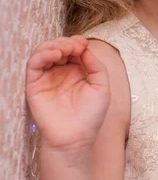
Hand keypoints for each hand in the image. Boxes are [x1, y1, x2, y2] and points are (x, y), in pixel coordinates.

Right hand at [26, 36, 110, 150]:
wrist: (75, 137)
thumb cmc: (90, 116)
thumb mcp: (101, 86)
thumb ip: (95, 65)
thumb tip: (84, 47)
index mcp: (76, 71)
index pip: (73, 49)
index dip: (77, 42)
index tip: (83, 43)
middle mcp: (60, 72)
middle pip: (58, 47)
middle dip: (67, 42)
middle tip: (75, 46)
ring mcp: (46, 77)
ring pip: (44, 52)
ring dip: (54, 45)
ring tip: (65, 49)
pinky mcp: (34, 84)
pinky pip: (34, 64)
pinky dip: (43, 54)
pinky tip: (55, 54)